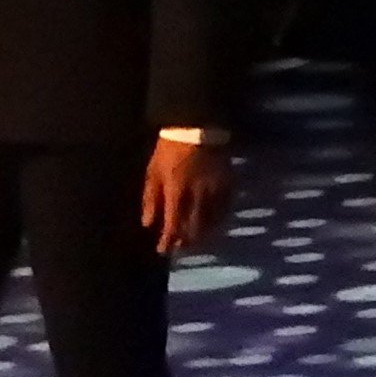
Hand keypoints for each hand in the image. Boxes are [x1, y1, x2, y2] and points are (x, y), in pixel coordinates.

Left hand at [139, 136, 229, 255]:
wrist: (196, 126)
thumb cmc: (169, 149)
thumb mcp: (153, 171)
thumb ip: (150, 198)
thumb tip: (147, 224)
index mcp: (176, 190)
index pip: (173, 223)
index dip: (168, 239)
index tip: (162, 249)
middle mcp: (198, 194)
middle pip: (193, 226)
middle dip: (185, 241)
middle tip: (178, 249)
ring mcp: (215, 190)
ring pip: (211, 221)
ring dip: (202, 235)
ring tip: (194, 242)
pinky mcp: (228, 184)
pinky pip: (225, 209)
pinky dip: (219, 222)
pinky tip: (213, 227)